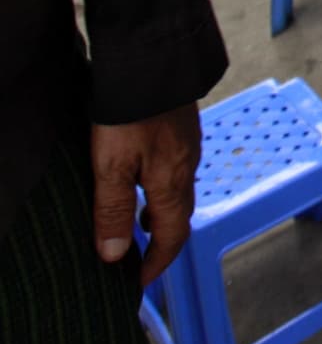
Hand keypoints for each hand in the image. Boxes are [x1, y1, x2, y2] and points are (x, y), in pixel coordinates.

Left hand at [91, 103, 202, 287]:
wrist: (152, 61)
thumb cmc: (129, 114)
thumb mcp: (111, 167)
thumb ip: (113, 211)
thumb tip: (114, 256)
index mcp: (172, 183)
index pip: (171, 236)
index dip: (156, 262)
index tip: (140, 282)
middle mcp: (187, 167)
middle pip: (179, 216)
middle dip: (161, 243)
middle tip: (139, 260)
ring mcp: (188, 146)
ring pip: (178, 192)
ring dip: (160, 215)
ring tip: (136, 226)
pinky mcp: (183, 129)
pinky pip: (177, 171)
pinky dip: (161, 190)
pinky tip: (144, 181)